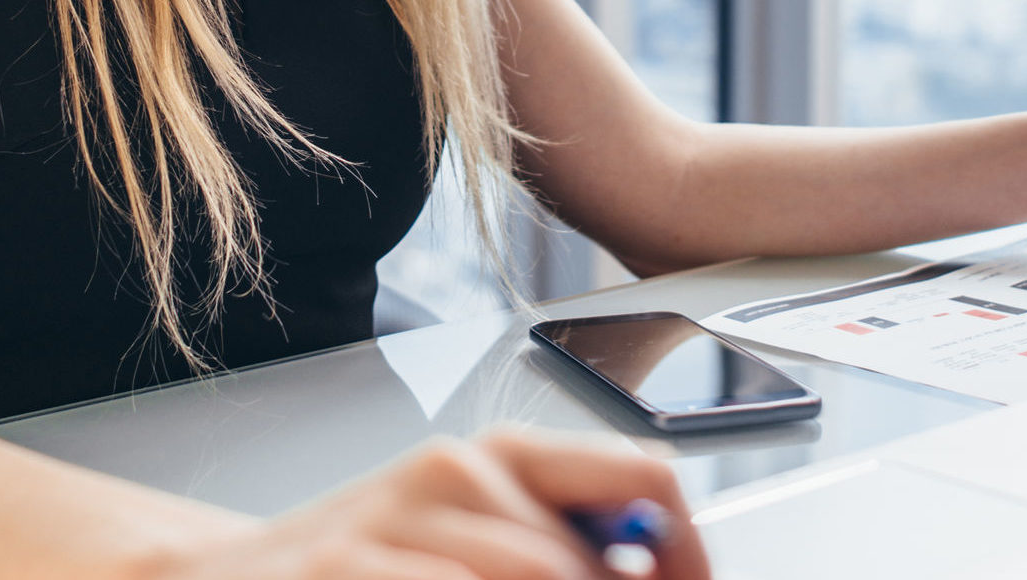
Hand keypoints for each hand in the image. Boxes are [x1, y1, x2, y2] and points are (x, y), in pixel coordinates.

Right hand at [169, 426, 709, 579]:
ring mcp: (390, 527)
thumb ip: (562, 539)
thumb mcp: (470, 538)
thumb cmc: (361, 569)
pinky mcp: (342, 572)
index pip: (639, 476)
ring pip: (533, 578)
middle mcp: (451, 474)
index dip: (683, 553)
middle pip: (577, 563)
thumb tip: (656, 567)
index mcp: (498, 458)